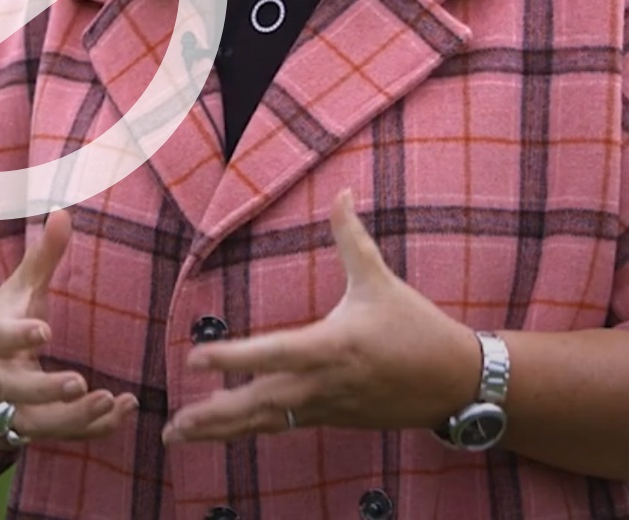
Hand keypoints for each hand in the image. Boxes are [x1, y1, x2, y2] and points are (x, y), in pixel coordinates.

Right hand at [0, 210, 138, 441]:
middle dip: (45, 390)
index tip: (43, 331)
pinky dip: (91, 428)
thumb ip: (44, 254)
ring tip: (109, 402)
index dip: (20, 335)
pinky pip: (61, 435)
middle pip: (15, 389)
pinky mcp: (35, 425)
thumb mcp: (21, 286)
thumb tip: (62, 212)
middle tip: (77, 383)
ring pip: (38, 423)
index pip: (1, 337)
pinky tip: (123, 411)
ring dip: (73, 418)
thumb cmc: (8, 317)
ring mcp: (15, 406)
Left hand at [162, 189, 480, 443]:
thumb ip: (352, 237)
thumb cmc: (417, 327)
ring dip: (221, 430)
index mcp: (333, 345)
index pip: (272, 353)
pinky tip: (219, 432)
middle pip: (260, 403)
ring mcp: (328, 407)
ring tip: (177, 436)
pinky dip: (249, 430)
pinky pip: (283, 426)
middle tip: (171, 425)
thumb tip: (342, 191)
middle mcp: (325, 383)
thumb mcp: (381, 280)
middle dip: (214, 415)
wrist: (457, 383)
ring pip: (266, 422)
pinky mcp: (332, 419)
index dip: (232, 357)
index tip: (193, 358)